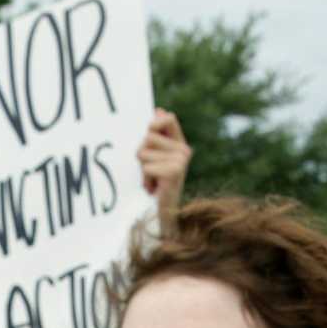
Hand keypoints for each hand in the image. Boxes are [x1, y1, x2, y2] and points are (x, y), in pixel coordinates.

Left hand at [138, 108, 191, 223]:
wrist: (163, 217)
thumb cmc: (155, 187)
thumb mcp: (155, 158)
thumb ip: (158, 135)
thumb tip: (160, 110)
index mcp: (181, 145)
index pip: (168, 118)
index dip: (154, 124)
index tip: (148, 136)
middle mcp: (185, 151)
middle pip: (148, 136)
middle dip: (142, 155)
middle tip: (150, 172)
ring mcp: (181, 161)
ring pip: (143, 152)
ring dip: (142, 168)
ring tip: (151, 181)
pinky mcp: (173, 172)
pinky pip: (146, 166)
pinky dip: (144, 179)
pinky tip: (152, 189)